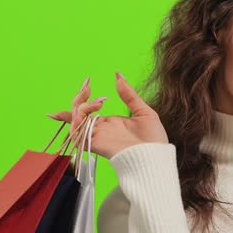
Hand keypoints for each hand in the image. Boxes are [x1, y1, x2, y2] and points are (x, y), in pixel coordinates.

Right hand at [46, 72, 169, 158]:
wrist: (157, 157)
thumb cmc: (154, 139)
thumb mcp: (144, 111)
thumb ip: (129, 95)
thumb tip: (118, 75)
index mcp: (110, 122)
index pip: (88, 111)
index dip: (80, 99)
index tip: (86, 84)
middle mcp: (101, 130)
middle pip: (78, 113)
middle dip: (79, 99)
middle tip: (88, 88)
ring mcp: (98, 138)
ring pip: (76, 123)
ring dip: (80, 109)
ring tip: (97, 103)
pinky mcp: (97, 146)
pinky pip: (78, 136)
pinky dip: (76, 125)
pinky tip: (84, 115)